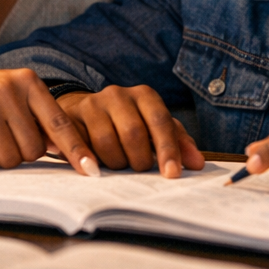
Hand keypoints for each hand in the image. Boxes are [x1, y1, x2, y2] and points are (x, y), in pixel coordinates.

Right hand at [0, 66, 98, 173]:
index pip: (60, 122)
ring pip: (10, 158)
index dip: (77, 149)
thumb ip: (39, 118)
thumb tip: (61, 150)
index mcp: (29, 82)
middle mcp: (10, 89)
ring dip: (1, 157)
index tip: (92, 170)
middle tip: (6, 137)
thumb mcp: (15, 96)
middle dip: (22, 153)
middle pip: (33, 150)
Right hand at [56, 85, 204, 176]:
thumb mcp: (154, 128)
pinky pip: (82, 146)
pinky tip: (95, 166)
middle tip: (140, 170)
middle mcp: (118, 94)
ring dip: (116, 163)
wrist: (84, 110)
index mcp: (144, 95)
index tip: (172, 174)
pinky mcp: (70, 117)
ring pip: (106, 143)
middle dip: (139, 160)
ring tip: (118, 164)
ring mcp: (92, 104)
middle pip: (133, 133)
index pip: (160, 121)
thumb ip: (177, 143)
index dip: (168, 149)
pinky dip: (91, 162)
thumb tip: (197, 164)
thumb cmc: (128, 123)